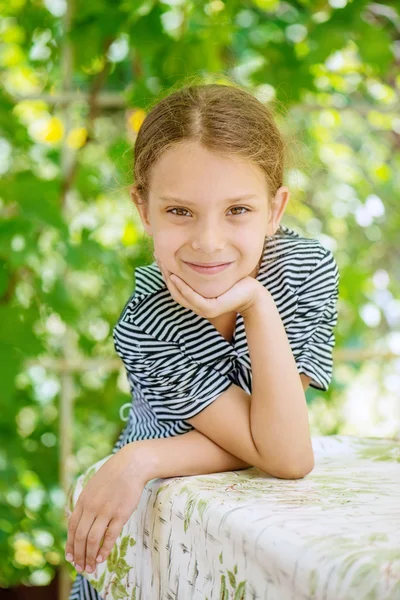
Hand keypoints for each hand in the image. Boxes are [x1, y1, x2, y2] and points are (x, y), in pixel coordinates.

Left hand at [65, 445, 145, 574]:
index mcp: (83, 500)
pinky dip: (104, 550)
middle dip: (78, 555)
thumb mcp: (93, 487)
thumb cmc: (113, 475)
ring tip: (90, 568)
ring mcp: (106, 511)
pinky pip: (109, 536)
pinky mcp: (121, 514)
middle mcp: (92, 507)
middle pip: (79, 537)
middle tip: (80, 568)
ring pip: (92, 540)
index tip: (70, 558)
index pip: (71, 527)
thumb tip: (80, 521)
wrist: (131, 464)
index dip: (70, 545)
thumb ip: (86, 503)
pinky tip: (102, 558)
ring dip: (89, 557)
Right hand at [153, 253, 266, 318]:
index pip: (175, 285)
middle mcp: (198, 305)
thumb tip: (190, 246)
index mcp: (196, 297)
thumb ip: (202, 263)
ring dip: (169, 280)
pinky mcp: (211, 309)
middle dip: (164, 272)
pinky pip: (193, 298)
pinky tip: (175, 276)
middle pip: (174, 290)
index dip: (165, 270)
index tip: (160, 254)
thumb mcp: (215, 268)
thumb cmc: (236, 279)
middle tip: (157, 254)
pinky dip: (183, 288)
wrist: (253, 292)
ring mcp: (204, 309)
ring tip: (163, 263)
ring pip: (180, 296)